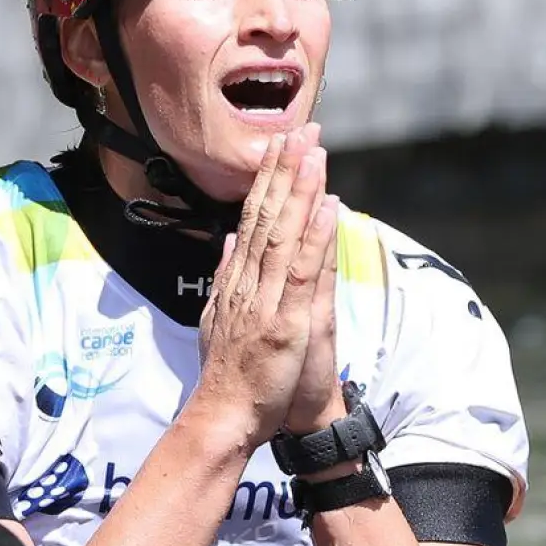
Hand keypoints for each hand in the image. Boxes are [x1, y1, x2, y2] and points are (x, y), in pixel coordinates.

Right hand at [191, 123, 338, 447]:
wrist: (224, 417)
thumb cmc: (230, 374)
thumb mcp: (219, 317)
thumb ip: (226, 275)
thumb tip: (230, 239)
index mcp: (236, 280)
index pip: (253, 218)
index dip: (268, 178)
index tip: (280, 144)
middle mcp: (248, 281)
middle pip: (267, 215)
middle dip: (285, 169)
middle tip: (301, 129)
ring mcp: (265, 299)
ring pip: (285, 233)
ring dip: (300, 190)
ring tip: (314, 152)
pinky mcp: (286, 320)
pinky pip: (302, 271)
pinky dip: (314, 236)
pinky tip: (327, 206)